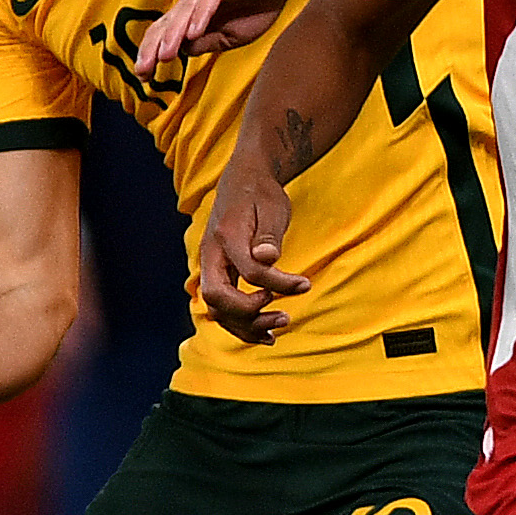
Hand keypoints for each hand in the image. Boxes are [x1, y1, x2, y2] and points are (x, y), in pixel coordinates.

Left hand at [135, 0, 318, 81]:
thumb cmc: (261, 1)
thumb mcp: (231, 34)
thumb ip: (207, 42)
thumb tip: (183, 51)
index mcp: (194, 9)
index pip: (166, 32)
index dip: (152, 53)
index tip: (143, 77)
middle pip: (168, 21)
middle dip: (153, 47)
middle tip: (143, 70)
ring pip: (185, 10)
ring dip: (174, 34)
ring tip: (164, 55)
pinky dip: (201, 15)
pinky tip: (194, 33)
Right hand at [194, 159, 308, 343]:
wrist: (243, 181)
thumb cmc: (261, 193)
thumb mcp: (272, 207)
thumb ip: (268, 234)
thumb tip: (267, 257)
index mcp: (225, 236)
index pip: (250, 272)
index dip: (278, 284)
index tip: (304, 284)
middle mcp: (211, 254)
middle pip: (218, 299)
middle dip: (250, 315)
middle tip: (285, 316)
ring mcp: (211, 267)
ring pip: (218, 310)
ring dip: (247, 326)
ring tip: (280, 327)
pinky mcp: (218, 276)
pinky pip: (223, 309)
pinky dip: (241, 325)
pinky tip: (266, 334)